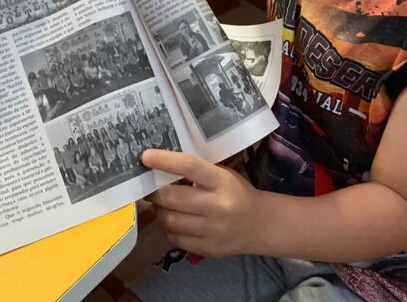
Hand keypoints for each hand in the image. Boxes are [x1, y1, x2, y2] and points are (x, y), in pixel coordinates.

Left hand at [142, 149, 262, 256]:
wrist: (260, 225)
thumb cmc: (236, 193)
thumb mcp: (221, 175)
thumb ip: (196, 172)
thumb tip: (159, 169)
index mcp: (221, 181)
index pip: (189, 167)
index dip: (165, 161)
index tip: (145, 157)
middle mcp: (217, 207)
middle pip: (172, 198)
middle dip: (154, 192)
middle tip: (149, 187)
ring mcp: (212, 231)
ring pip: (169, 220)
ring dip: (159, 210)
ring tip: (161, 204)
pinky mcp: (207, 249)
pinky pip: (175, 239)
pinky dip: (168, 228)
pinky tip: (173, 220)